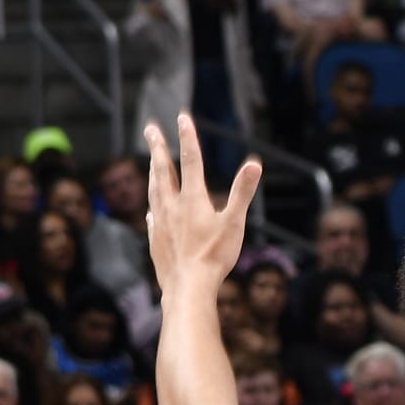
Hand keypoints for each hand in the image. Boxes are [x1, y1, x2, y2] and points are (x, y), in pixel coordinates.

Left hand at [146, 113, 260, 298]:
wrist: (188, 287)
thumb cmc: (214, 257)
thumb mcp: (234, 223)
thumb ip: (242, 192)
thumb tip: (254, 164)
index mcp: (192, 199)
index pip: (191, 160)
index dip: (188, 137)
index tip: (182, 117)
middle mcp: (172, 206)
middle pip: (163, 170)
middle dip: (158, 147)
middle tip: (150, 128)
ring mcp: (160, 223)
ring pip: (154, 190)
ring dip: (152, 172)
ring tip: (151, 162)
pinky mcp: (156, 240)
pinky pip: (152, 217)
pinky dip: (153, 206)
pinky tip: (151, 208)